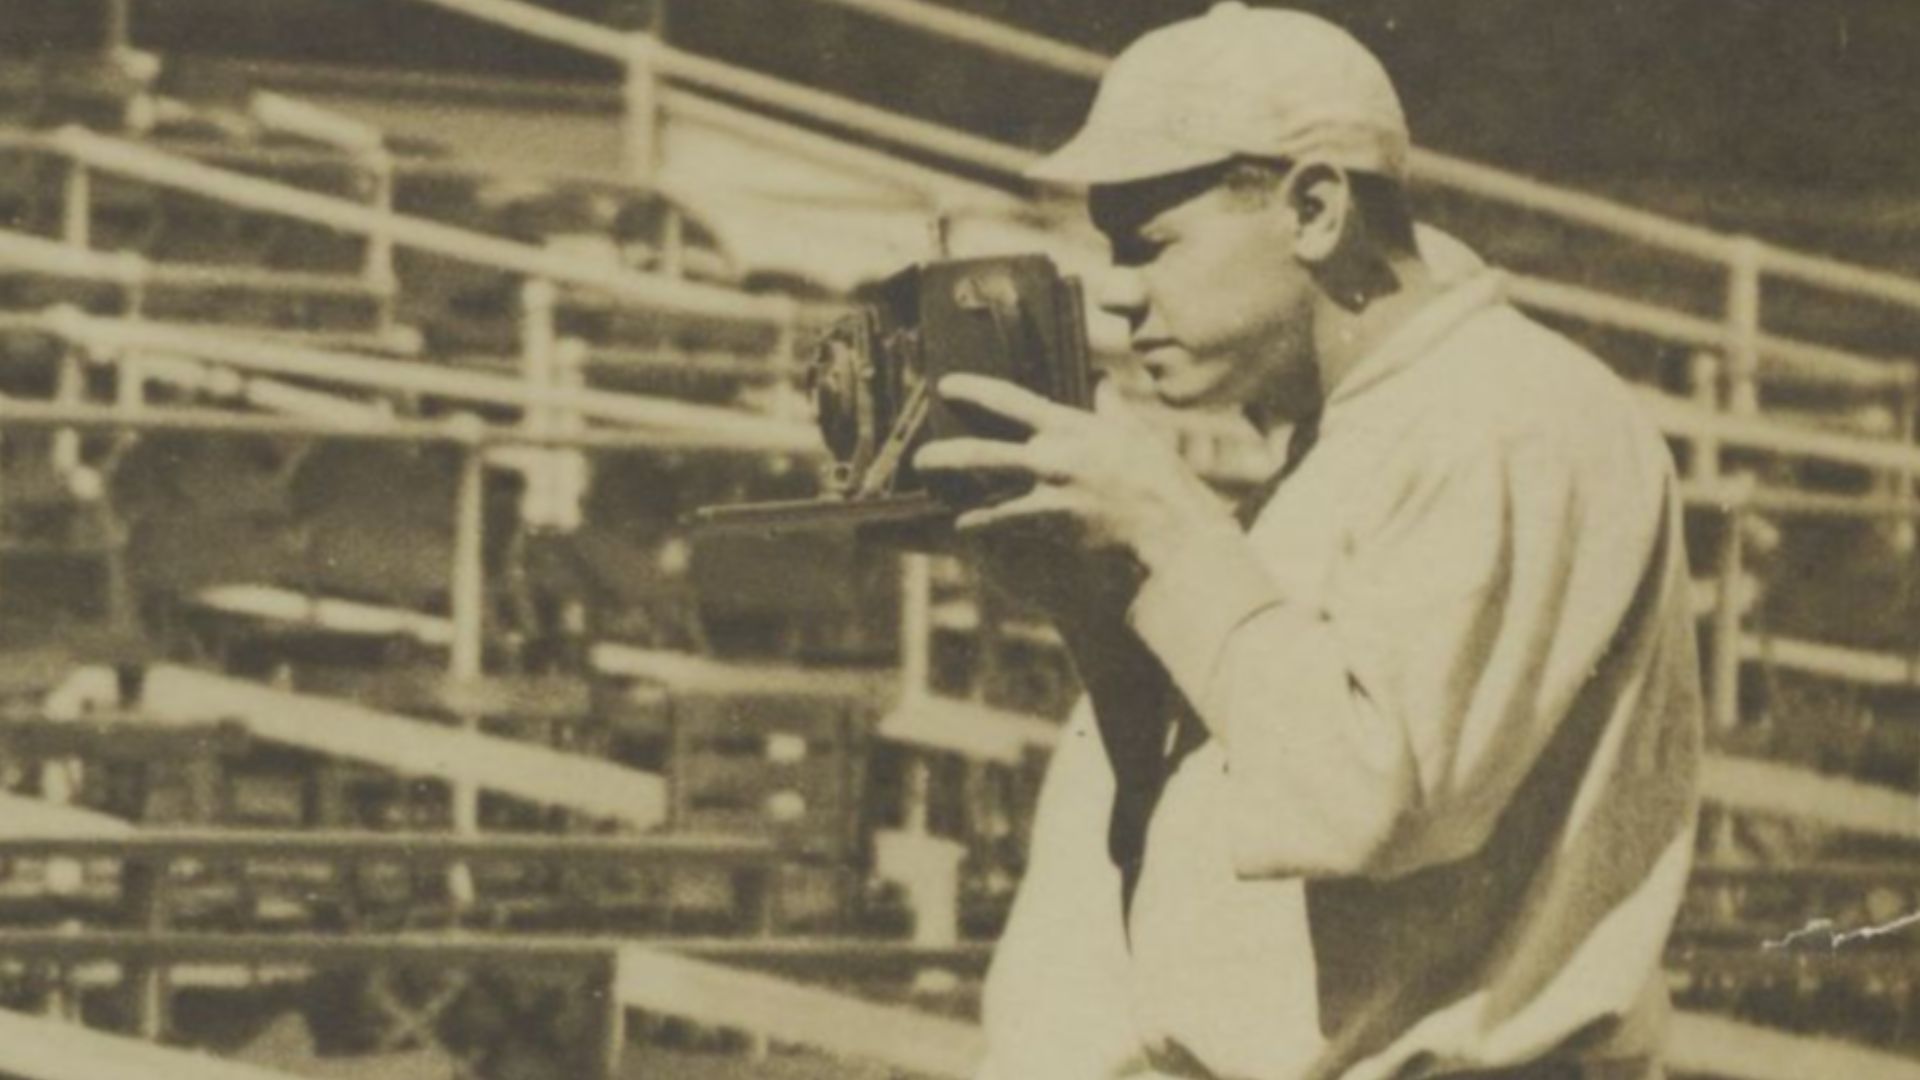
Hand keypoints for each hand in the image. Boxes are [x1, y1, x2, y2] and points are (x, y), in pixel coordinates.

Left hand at [913, 374, 1236, 572]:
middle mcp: (1054, 455)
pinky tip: (960, 526)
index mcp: (1072, 425)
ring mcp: (1049, 490)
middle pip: (984, 451)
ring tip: (932, 488)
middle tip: (920, 456)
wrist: (1170, 526)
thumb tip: (1100, 380)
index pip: (1012, 400)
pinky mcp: (1052, 523)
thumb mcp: (1135, 432)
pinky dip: (980, 523)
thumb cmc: (1158, 479)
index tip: (946, 387)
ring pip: (987, 488)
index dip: (974, 391)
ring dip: (954, 489)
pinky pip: (1004, 522)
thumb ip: (1110, 406)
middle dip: (946, 453)